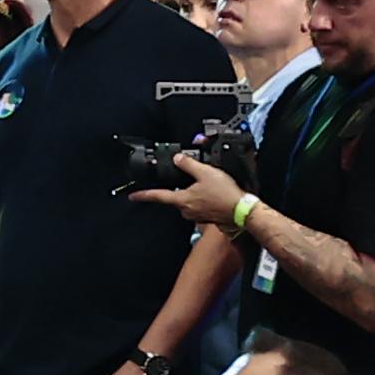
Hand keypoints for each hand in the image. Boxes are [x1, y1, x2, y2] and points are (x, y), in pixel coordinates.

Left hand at [126, 151, 247, 229]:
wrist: (242, 210)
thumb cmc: (225, 194)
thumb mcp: (205, 172)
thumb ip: (189, 165)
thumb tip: (178, 159)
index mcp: (182, 200)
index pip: (157, 196)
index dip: (143, 195)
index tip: (133, 196)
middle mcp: (186, 210)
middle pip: (175, 197)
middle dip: (180, 188)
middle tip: (194, 180)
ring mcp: (196, 215)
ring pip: (188, 201)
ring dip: (194, 193)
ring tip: (209, 185)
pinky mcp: (206, 216)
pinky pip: (199, 205)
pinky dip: (204, 198)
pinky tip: (214, 192)